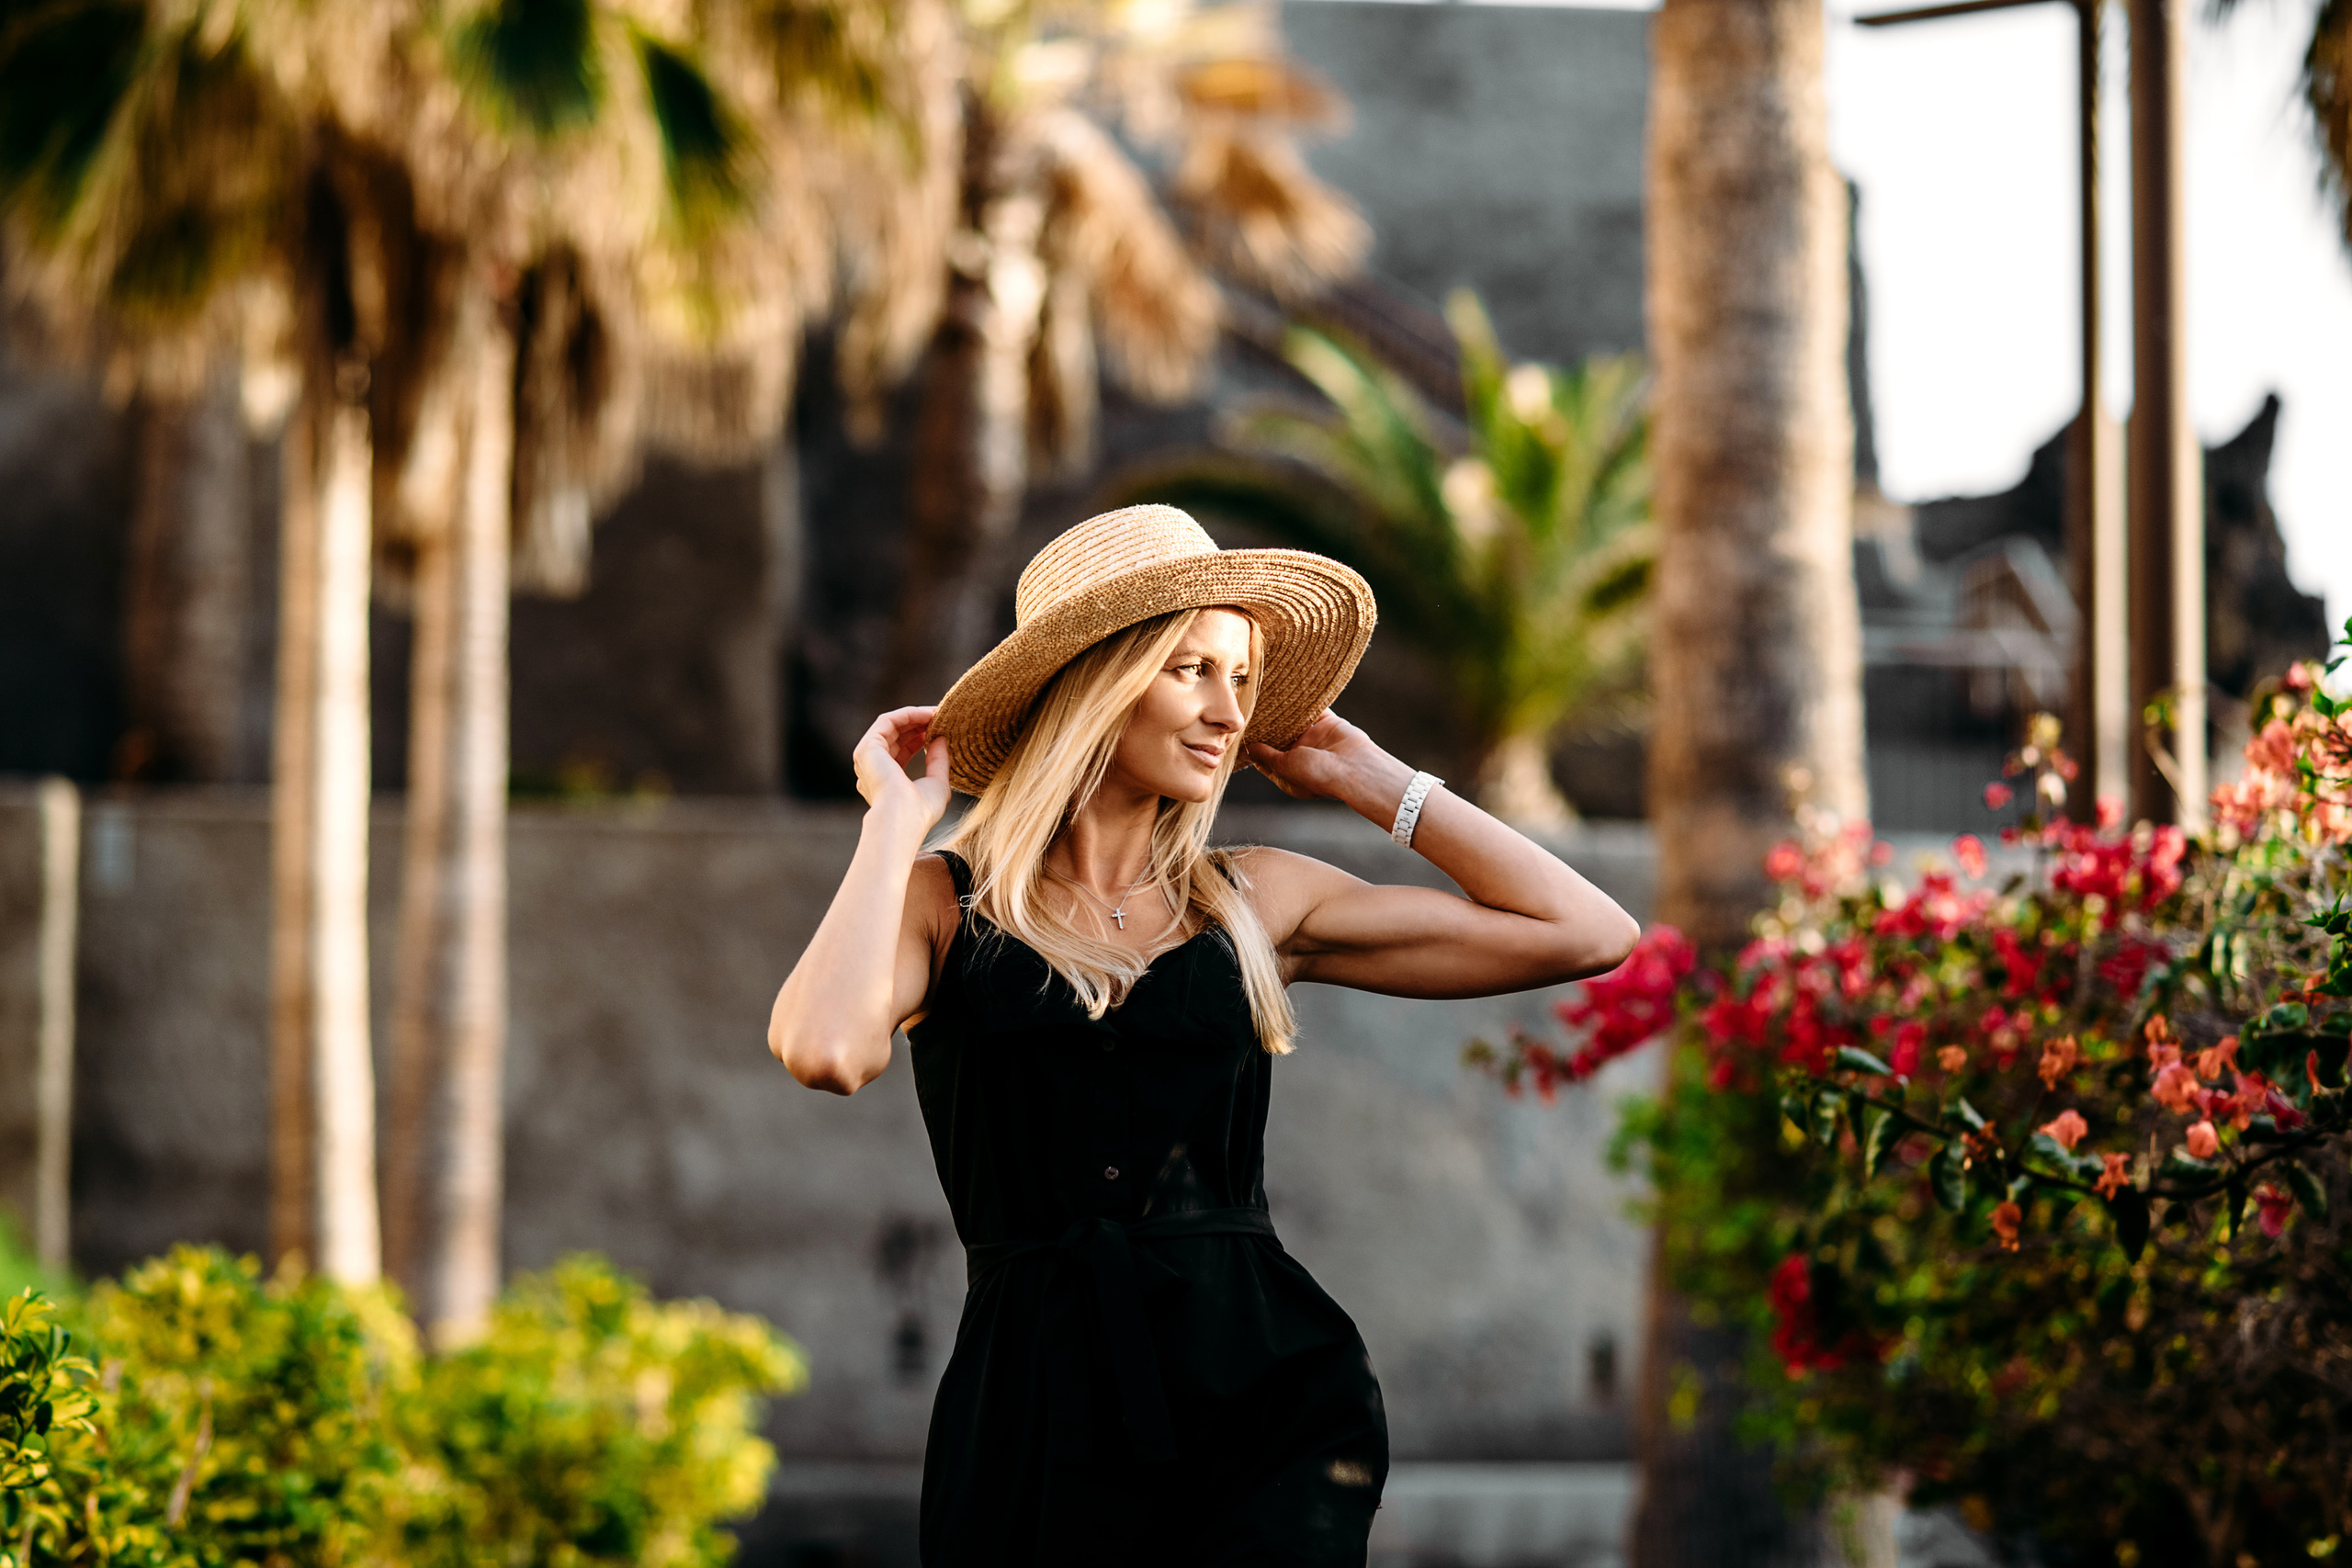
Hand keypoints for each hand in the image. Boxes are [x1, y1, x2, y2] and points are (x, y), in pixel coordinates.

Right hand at [852, 706, 951, 830]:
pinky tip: (927, 714)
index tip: (940, 729)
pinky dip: (907, 715)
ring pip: (890, 726)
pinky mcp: (867, 747)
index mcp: (886, 781)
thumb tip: (941, 738)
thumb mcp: (937, 783)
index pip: (902, 751)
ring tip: (936, 712)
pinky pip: (887, 721)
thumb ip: (938, 761)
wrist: (904, 816)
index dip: (920, 738)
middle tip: (940, 716)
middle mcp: (873, 769)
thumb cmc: (921, 810)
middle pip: (896, 736)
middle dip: (918, 724)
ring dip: (914, 717)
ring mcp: (867, 758)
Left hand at [1245, 710, 1405, 808]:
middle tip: (1247, 707)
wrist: (1357, 769)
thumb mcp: (1285, 767)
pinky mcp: (1328, 723)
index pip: (1265, 757)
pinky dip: (1302, 699)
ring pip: (1293, 721)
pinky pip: (1312, 708)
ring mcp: (1314, 739)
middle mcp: (1300, 756)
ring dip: (1281, 710)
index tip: (1238, 730)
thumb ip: (1266, 756)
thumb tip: (1248, 748)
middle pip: (1277, 736)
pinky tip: (1288, 689)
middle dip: (1265, 724)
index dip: (1252, 744)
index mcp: (1289, 772)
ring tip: (1263, 694)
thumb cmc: (1320, 776)